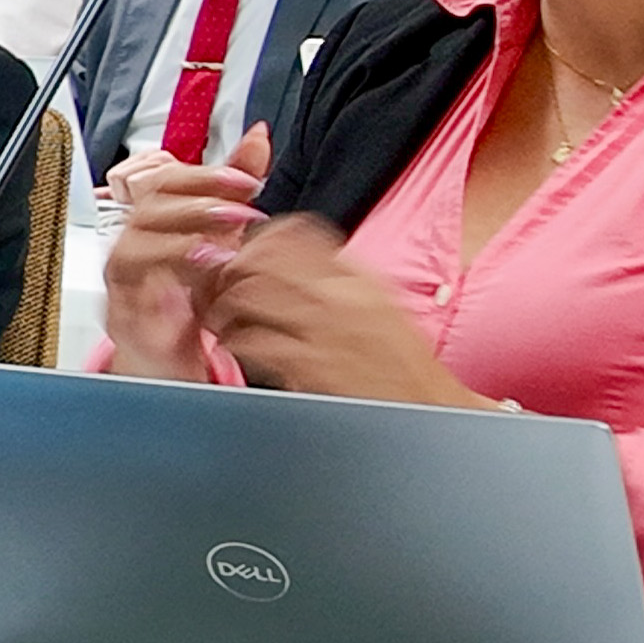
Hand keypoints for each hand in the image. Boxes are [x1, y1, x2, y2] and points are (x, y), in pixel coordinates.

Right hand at [100, 125, 270, 381]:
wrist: (174, 351)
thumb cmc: (193, 289)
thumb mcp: (224, 232)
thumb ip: (236, 184)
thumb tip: (258, 136)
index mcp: (152, 221)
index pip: (165, 181)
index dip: (204, 176)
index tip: (246, 181)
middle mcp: (130, 248)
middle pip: (146, 211)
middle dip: (196, 207)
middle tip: (242, 213)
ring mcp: (122, 286)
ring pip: (129, 254)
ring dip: (177, 248)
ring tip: (221, 253)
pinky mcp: (124, 324)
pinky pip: (130, 306)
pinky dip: (159, 300)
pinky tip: (191, 298)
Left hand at [203, 218, 491, 407]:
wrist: (430, 411)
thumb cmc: (400, 364)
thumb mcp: (376, 307)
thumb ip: (333, 280)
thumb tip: (281, 262)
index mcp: (358, 277)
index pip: (293, 232)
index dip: (254, 241)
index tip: (239, 256)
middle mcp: (341, 296)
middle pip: (259, 259)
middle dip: (225, 273)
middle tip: (213, 289)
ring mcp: (324, 330)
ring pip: (246, 296)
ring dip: (221, 307)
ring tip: (219, 320)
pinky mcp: (309, 366)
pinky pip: (251, 341)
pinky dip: (232, 341)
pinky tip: (234, 347)